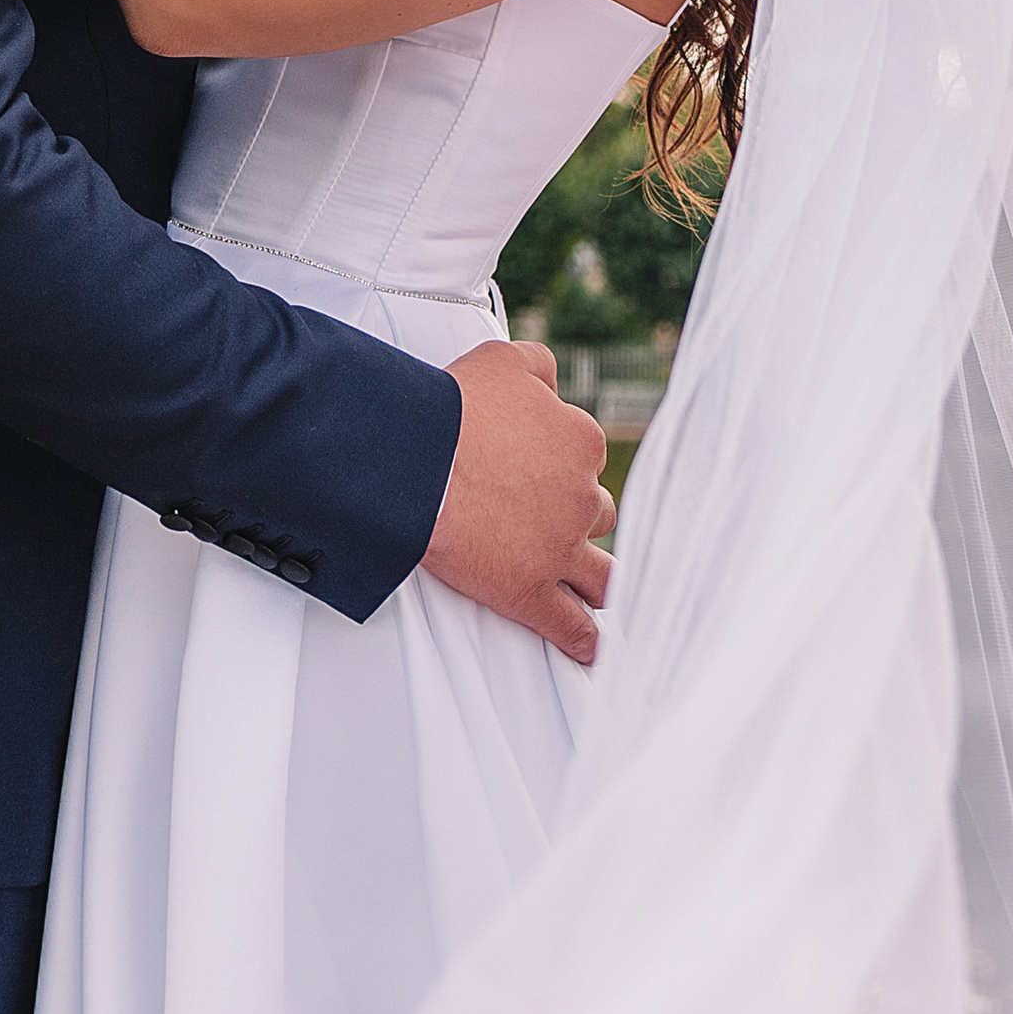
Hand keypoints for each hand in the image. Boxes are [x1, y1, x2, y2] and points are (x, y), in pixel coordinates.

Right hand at [427, 340, 613, 666]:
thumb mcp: (503, 361)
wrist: (412, 460)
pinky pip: (571, 626)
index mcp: (579, 441)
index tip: (535, 469)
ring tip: (588, 587)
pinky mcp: (530, 591)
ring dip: (593, 576)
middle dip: (574, 515)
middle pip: (595, 513)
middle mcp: (581, 496)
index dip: (559, 463)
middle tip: (543, 517)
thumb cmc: (449, 410)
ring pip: (600, 572)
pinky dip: (585, 643)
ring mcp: (560, 548)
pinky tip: (593, 652)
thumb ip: (538, 368)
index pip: (585, 456)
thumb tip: (550, 382)